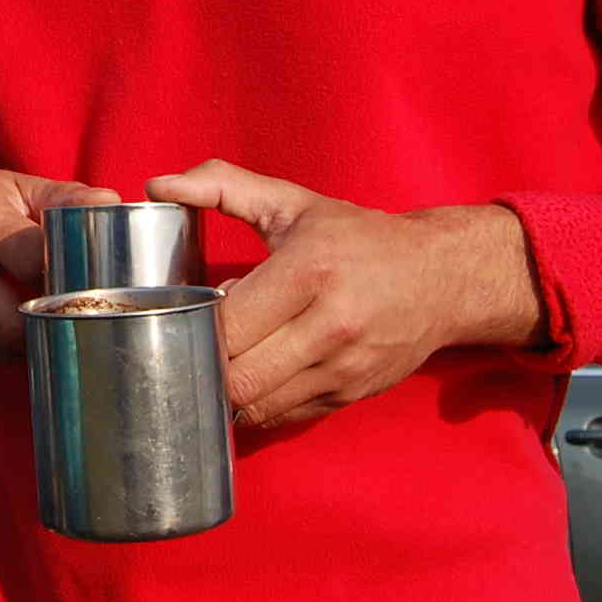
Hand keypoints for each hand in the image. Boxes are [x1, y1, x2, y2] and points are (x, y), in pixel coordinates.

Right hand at [0, 165, 122, 362]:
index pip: (30, 261)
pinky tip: (8, 327)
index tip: (80, 282)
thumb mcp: (22, 189)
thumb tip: (110, 204)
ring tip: (39, 322)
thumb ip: (68, 199)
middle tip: (63, 313)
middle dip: (44, 323)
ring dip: (23, 343)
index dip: (63, 278)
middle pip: (10, 320)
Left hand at [146, 160, 541, 427]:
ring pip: (258, 404)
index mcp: (309, 269)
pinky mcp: (352, 394)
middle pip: (239, 375)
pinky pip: (285, 415)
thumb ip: (220, 185)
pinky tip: (254, 377)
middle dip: (206, 364)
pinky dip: (260, 403)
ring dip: (229, 390)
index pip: (228, 325)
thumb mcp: (293, 202)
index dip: (195, 326)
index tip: (188, 313)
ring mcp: (345, 367)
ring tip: (223, 362)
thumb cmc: (357, 237)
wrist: (442, 277)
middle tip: (194, 345)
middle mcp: (331, 324)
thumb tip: (159, 185)